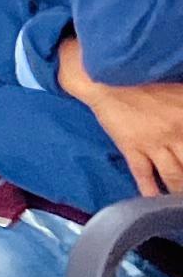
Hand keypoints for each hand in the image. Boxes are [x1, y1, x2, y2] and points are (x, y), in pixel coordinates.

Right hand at [66, 42, 182, 195]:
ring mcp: (153, 143)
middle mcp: (176, 133)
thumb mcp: (179, 85)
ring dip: (180, 191)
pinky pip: (144, 175)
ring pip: (175, 176)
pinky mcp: (132, 148)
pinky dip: (150, 191)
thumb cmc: (140, 73)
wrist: (101, 73)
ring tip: (181, 203)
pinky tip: (156, 204)